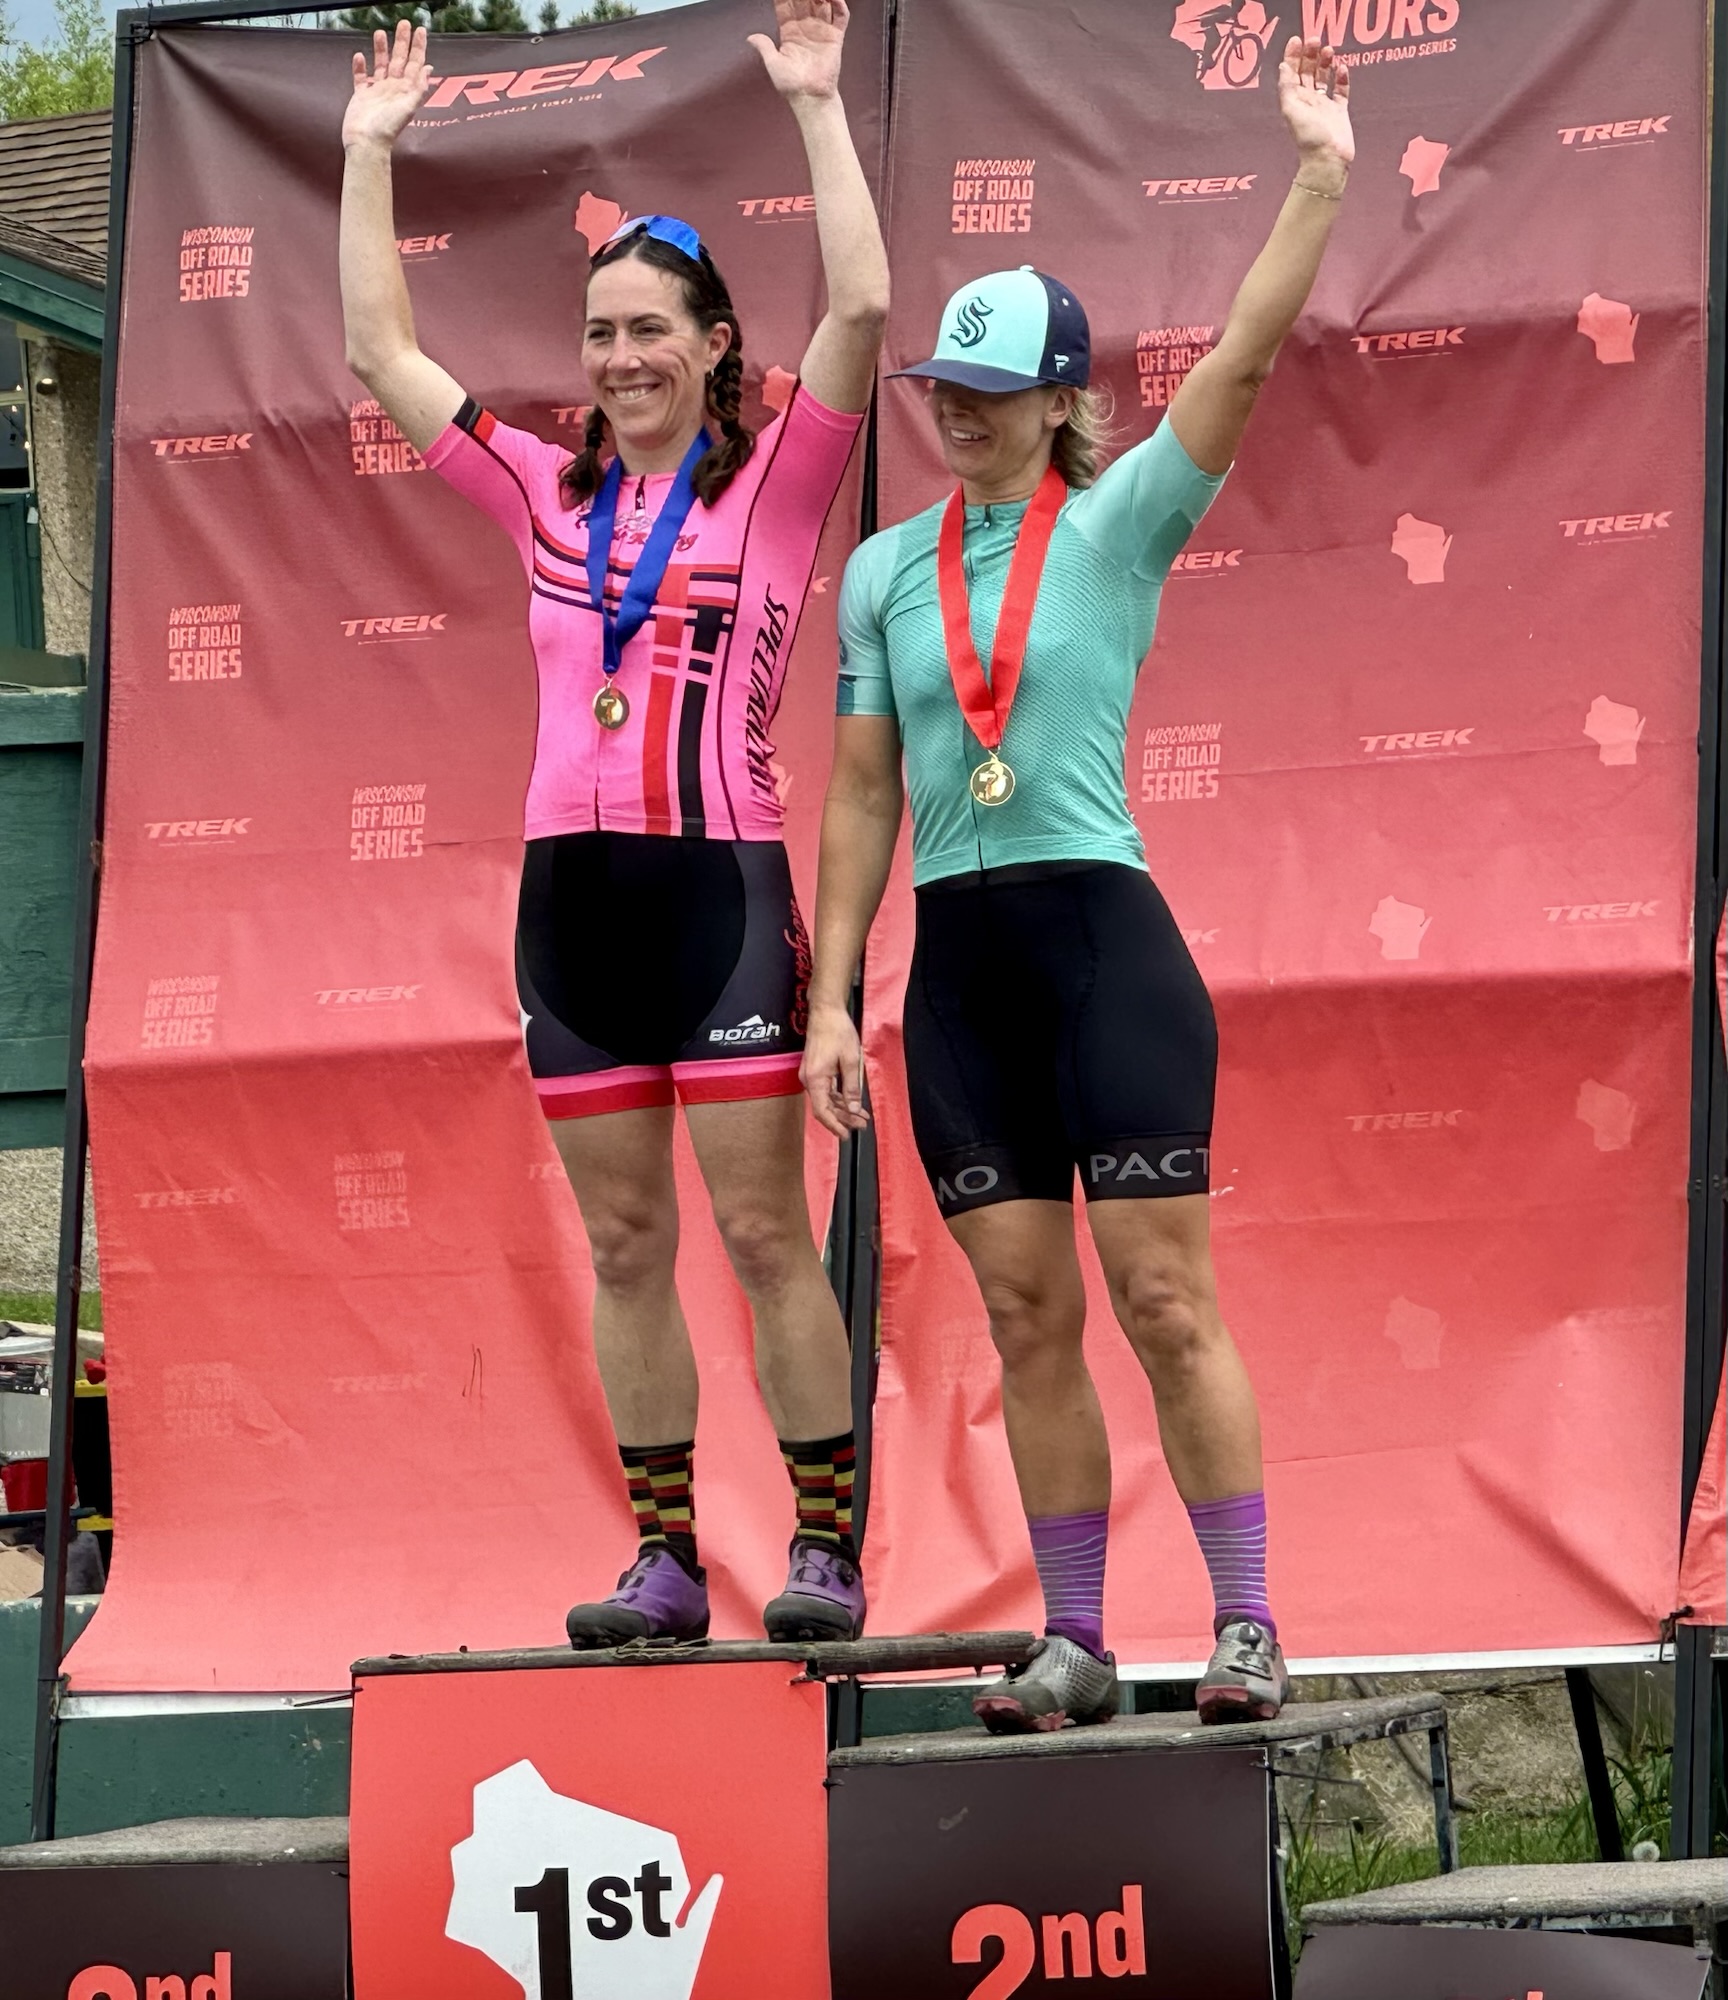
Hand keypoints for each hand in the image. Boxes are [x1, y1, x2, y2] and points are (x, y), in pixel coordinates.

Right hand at [344, 20, 432, 152]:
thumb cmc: (387, 128)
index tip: (420, 30)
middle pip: (399, 60)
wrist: (366, 143)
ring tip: (380, 32)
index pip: (415, 64)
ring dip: (381, 49)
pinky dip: (360, 67)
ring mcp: (377, 92)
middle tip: (404, 23)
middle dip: (402, 42)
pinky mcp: (361, 96)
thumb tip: (429, 69)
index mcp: (405, 90)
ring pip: (380, 65)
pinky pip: (361, 78)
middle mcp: (393, 89)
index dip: (418, 47)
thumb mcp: (408, 107)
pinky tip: (359, 56)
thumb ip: (418, 88)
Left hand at [747, 0, 847, 103]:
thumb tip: (750, 38)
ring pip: (823, 2)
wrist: (810, 97)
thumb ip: (764, 46)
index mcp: (789, 30)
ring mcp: (821, 30)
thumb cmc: (791, 85)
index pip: (786, 4)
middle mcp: (806, 26)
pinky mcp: (835, 37)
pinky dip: (839, 3)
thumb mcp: (773, 64)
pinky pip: (840, 15)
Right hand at [801, 1001, 868, 1138]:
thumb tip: (853, 1109)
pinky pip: (826, 1090)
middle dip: (843, 1118)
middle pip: (825, 1107)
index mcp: (816, 1079)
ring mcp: (811, 1075)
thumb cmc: (837, 1032)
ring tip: (861, 1117)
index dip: (834, 1125)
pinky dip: (839, 1098)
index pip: (822, 1110)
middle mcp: (809, 1079)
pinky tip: (852, 1102)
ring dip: (843, 1109)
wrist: (826, 1012)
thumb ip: (851, 1087)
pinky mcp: (815, 1070)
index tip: (846, 1135)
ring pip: (826, 1100)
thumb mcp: (851, 1060)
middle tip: (862, 1125)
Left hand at [1277, 37, 1353, 171]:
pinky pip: (1341, 91)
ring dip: (1325, 63)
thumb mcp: (1292, 110)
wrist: (1328, 160)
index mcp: (1295, 101)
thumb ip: (1287, 88)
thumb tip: (1283, 66)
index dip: (1293, 56)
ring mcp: (1324, 106)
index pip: (1292, 73)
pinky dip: (1341, 79)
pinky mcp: (1339, 112)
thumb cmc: (1309, 138)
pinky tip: (1342, 68)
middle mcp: (1308, 102)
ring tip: (1329, 50)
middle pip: (1308, 72)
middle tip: (1315, 40)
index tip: (1297, 39)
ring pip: (1324, 79)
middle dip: (1310, 55)